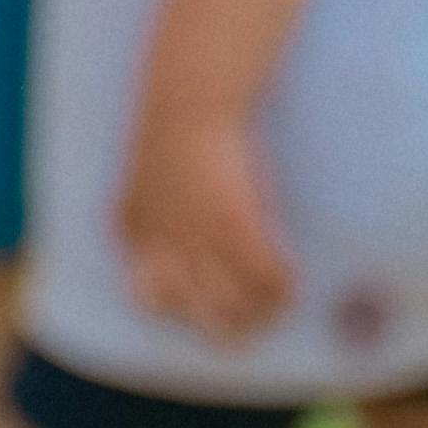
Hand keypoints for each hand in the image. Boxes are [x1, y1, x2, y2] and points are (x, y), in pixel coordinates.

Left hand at [120, 107, 294, 347]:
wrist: (187, 99)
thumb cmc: (171, 131)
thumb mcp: (142, 182)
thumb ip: (150, 217)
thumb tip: (163, 247)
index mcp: (134, 235)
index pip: (148, 299)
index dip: (176, 309)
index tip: (200, 303)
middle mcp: (162, 247)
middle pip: (196, 315)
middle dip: (227, 328)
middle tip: (253, 323)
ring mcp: (197, 240)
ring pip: (235, 307)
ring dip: (262, 314)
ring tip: (279, 306)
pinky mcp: (235, 226)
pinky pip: (267, 277)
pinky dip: (284, 285)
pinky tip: (293, 277)